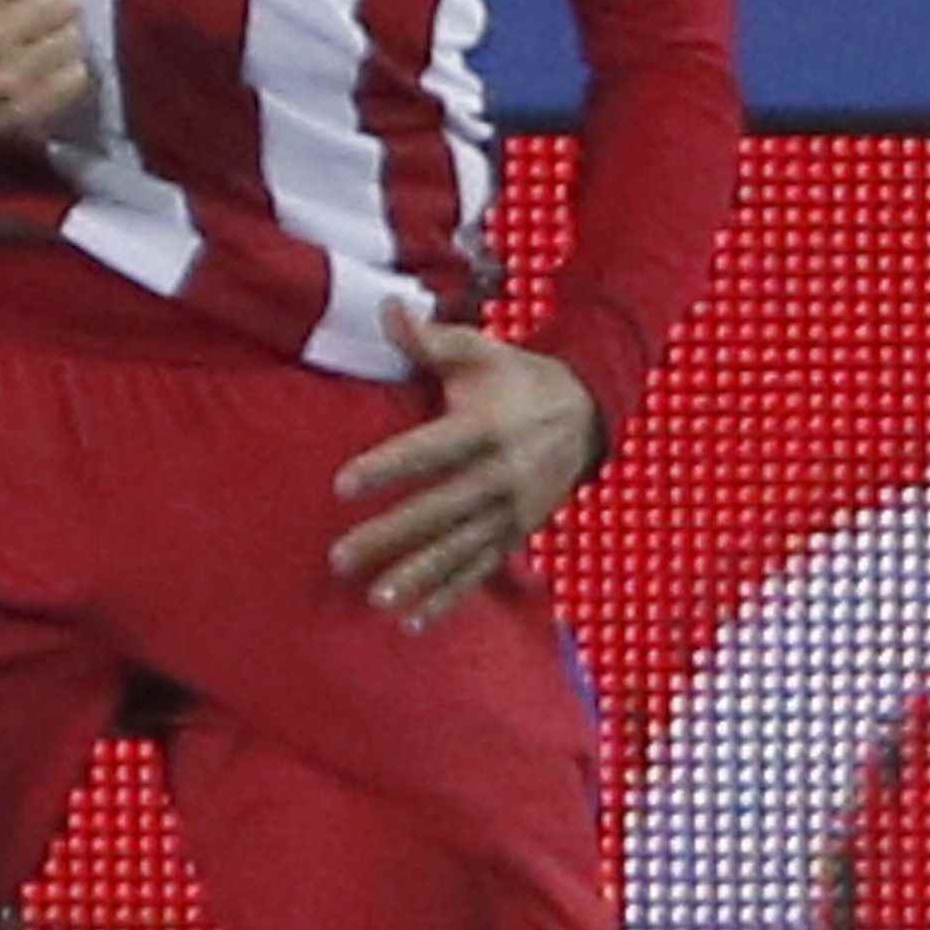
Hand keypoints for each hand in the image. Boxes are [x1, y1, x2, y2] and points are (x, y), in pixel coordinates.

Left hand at [326, 308, 605, 625]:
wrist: (589, 411)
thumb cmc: (518, 378)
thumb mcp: (481, 351)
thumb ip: (432, 339)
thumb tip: (388, 308)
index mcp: (487, 427)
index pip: (430, 450)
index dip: (387, 467)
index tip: (342, 485)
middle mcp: (501, 474)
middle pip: (440, 510)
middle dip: (390, 536)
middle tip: (341, 558)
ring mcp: (512, 511)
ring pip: (460, 550)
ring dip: (419, 577)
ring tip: (377, 598)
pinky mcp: (517, 535)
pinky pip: (481, 572)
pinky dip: (450, 598)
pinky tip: (414, 622)